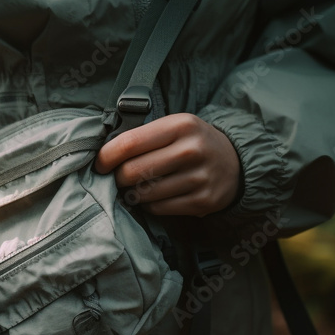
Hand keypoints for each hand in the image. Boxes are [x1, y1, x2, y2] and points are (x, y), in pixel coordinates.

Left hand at [94, 113, 240, 216]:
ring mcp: (199, 178)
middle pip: (133, 171)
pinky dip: (149, 204)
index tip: (100, 164)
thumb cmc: (192, 143)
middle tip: (119, 178)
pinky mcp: (203, 201)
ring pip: (144, 193)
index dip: (106, 157)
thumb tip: (103, 155)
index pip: (130, 143)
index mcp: (180, 125)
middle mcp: (191, 150)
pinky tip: (153, 196)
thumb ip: (143, 137)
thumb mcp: (174, 127)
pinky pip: (158, 208)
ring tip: (136, 187)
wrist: (235, 162)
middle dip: (118, 178)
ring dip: (132, 193)